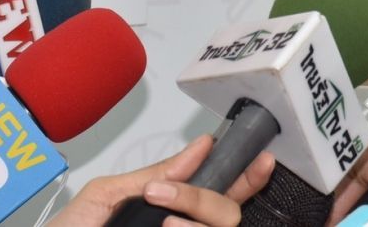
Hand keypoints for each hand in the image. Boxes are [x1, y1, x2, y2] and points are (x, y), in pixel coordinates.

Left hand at [50, 134, 274, 225]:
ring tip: (161, 222)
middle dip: (202, 197)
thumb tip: (200, 148)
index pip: (223, 193)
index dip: (248, 177)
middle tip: (163, 195)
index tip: (261, 159)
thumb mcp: (105, 196)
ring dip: (194, 215)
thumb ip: (154, 175)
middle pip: (229, 213)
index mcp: (171, 209)